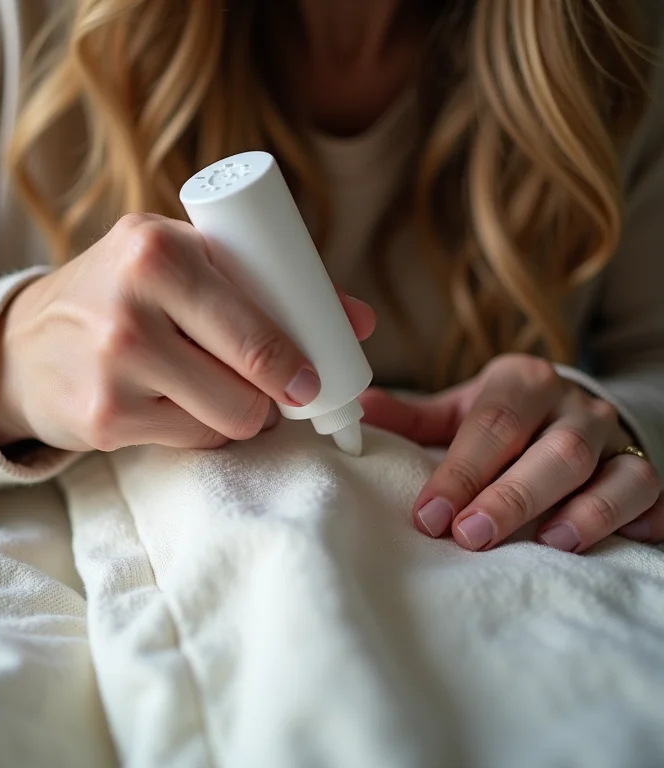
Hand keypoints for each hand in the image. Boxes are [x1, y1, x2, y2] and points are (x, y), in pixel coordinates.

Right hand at [0, 213, 374, 451]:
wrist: (25, 343)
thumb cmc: (120, 293)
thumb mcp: (180, 261)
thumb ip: (263, 281)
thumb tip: (359, 322)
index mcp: (156, 250)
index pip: (256, 324)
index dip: (298, 360)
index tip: (313, 378)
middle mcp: (130, 308)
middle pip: (251, 384)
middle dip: (279, 396)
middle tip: (282, 392)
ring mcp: (113, 370)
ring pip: (229, 419)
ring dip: (242, 413)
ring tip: (221, 388)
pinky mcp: (104, 422)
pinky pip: (194, 441)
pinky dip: (202, 428)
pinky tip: (178, 404)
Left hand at [361, 354, 662, 551]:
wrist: (569, 409)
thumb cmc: (504, 417)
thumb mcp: (460, 409)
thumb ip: (415, 418)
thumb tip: (359, 414)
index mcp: (523, 381)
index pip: (493, 424)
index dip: (461, 472)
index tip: (429, 515)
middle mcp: (573, 405)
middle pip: (553, 451)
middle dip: (513, 496)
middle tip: (471, 535)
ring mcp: (615, 437)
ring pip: (612, 471)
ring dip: (582, 512)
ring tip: (549, 544)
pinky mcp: (643, 468)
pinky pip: (649, 491)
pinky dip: (631, 519)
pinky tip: (612, 546)